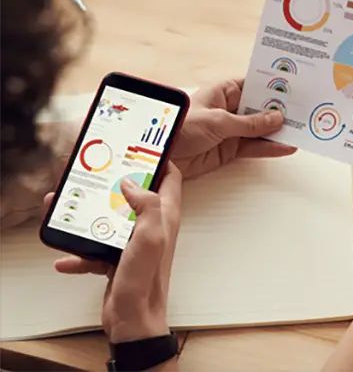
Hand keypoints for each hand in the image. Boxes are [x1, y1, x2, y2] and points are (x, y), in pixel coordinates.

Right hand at [45, 164, 182, 342]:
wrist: (133, 320)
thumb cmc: (147, 281)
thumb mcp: (151, 237)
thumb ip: (147, 205)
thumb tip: (131, 182)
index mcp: (164, 216)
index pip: (170, 177)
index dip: (158, 160)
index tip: (137, 149)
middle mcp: (151, 226)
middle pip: (133, 194)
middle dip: (112, 184)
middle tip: (92, 174)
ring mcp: (133, 243)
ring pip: (108, 219)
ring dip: (87, 216)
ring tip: (66, 210)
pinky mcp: (116, 259)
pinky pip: (94, 249)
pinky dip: (79, 253)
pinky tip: (66, 257)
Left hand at [172, 79, 295, 178]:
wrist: (160, 154)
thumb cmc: (179, 127)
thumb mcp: (218, 121)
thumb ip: (249, 123)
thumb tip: (274, 118)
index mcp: (222, 92)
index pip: (253, 85)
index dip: (271, 87)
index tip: (292, 88)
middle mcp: (228, 109)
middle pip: (260, 109)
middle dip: (279, 110)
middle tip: (302, 111)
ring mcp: (230, 130)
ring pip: (260, 129)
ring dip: (278, 131)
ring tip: (300, 130)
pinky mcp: (229, 150)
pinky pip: (255, 147)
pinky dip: (270, 148)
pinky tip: (285, 147)